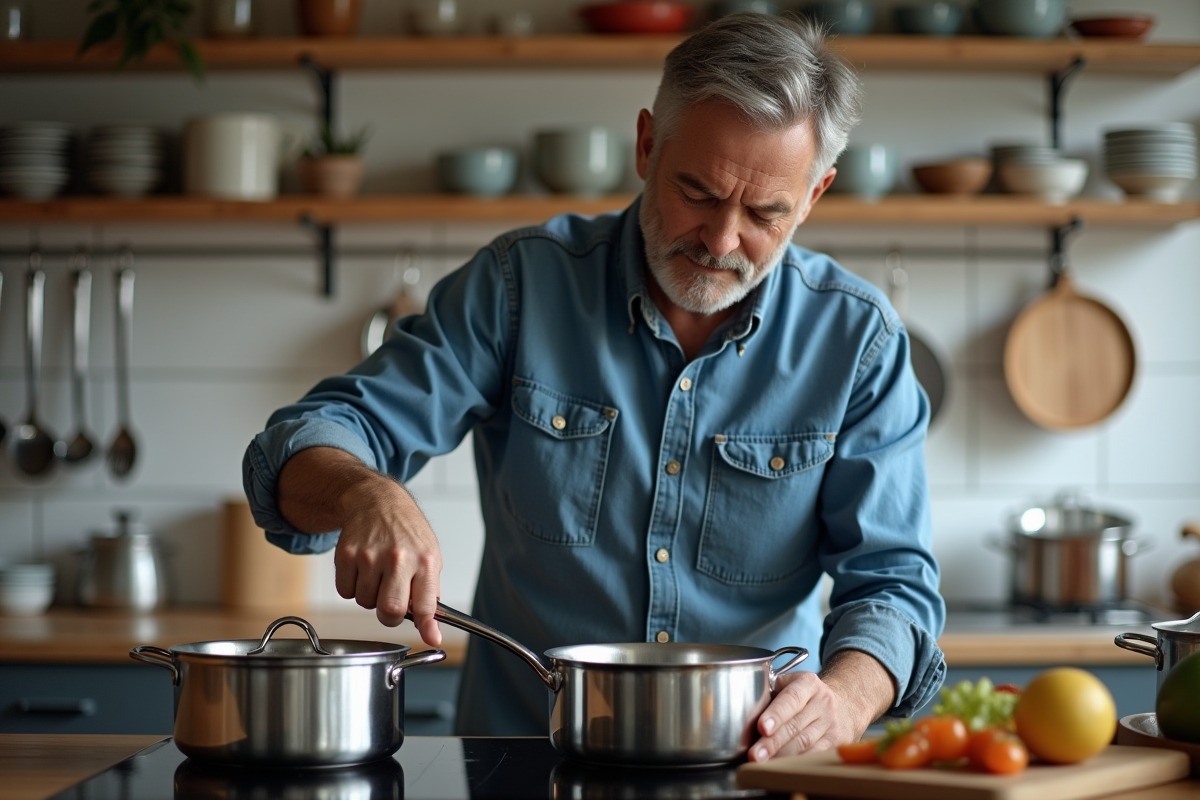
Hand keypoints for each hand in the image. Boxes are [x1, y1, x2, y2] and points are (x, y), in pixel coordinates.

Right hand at [333, 476, 442, 640]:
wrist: (377, 501)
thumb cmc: (407, 532)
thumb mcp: (429, 556)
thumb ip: (429, 592)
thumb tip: (431, 630)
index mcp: (424, 561)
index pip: (426, 603)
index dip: (428, 627)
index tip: (431, 638)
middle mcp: (398, 558)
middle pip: (390, 610)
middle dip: (390, 616)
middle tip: (391, 603)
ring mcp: (370, 556)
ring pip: (364, 603)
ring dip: (370, 597)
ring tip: (377, 574)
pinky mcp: (346, 555)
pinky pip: (345, 592)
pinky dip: (352, 587)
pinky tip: (362, 568)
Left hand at [748, 649, 895, 761]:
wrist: (845, 704)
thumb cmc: (807, 696)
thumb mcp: (792, 683)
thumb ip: (771, 693)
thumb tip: (747, 713)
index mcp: (808, 683)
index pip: (791, 698)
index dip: (776, 714)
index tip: (762, 727)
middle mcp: (823, 702)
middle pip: (795, 725)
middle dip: (773, 742)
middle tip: (755, 754)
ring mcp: (831, 724)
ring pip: (805, 743)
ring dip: (782, 756)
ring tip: (763, 762)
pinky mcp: (837, 742)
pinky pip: (815, 754)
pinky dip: (797, 762)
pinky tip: (782, 766)